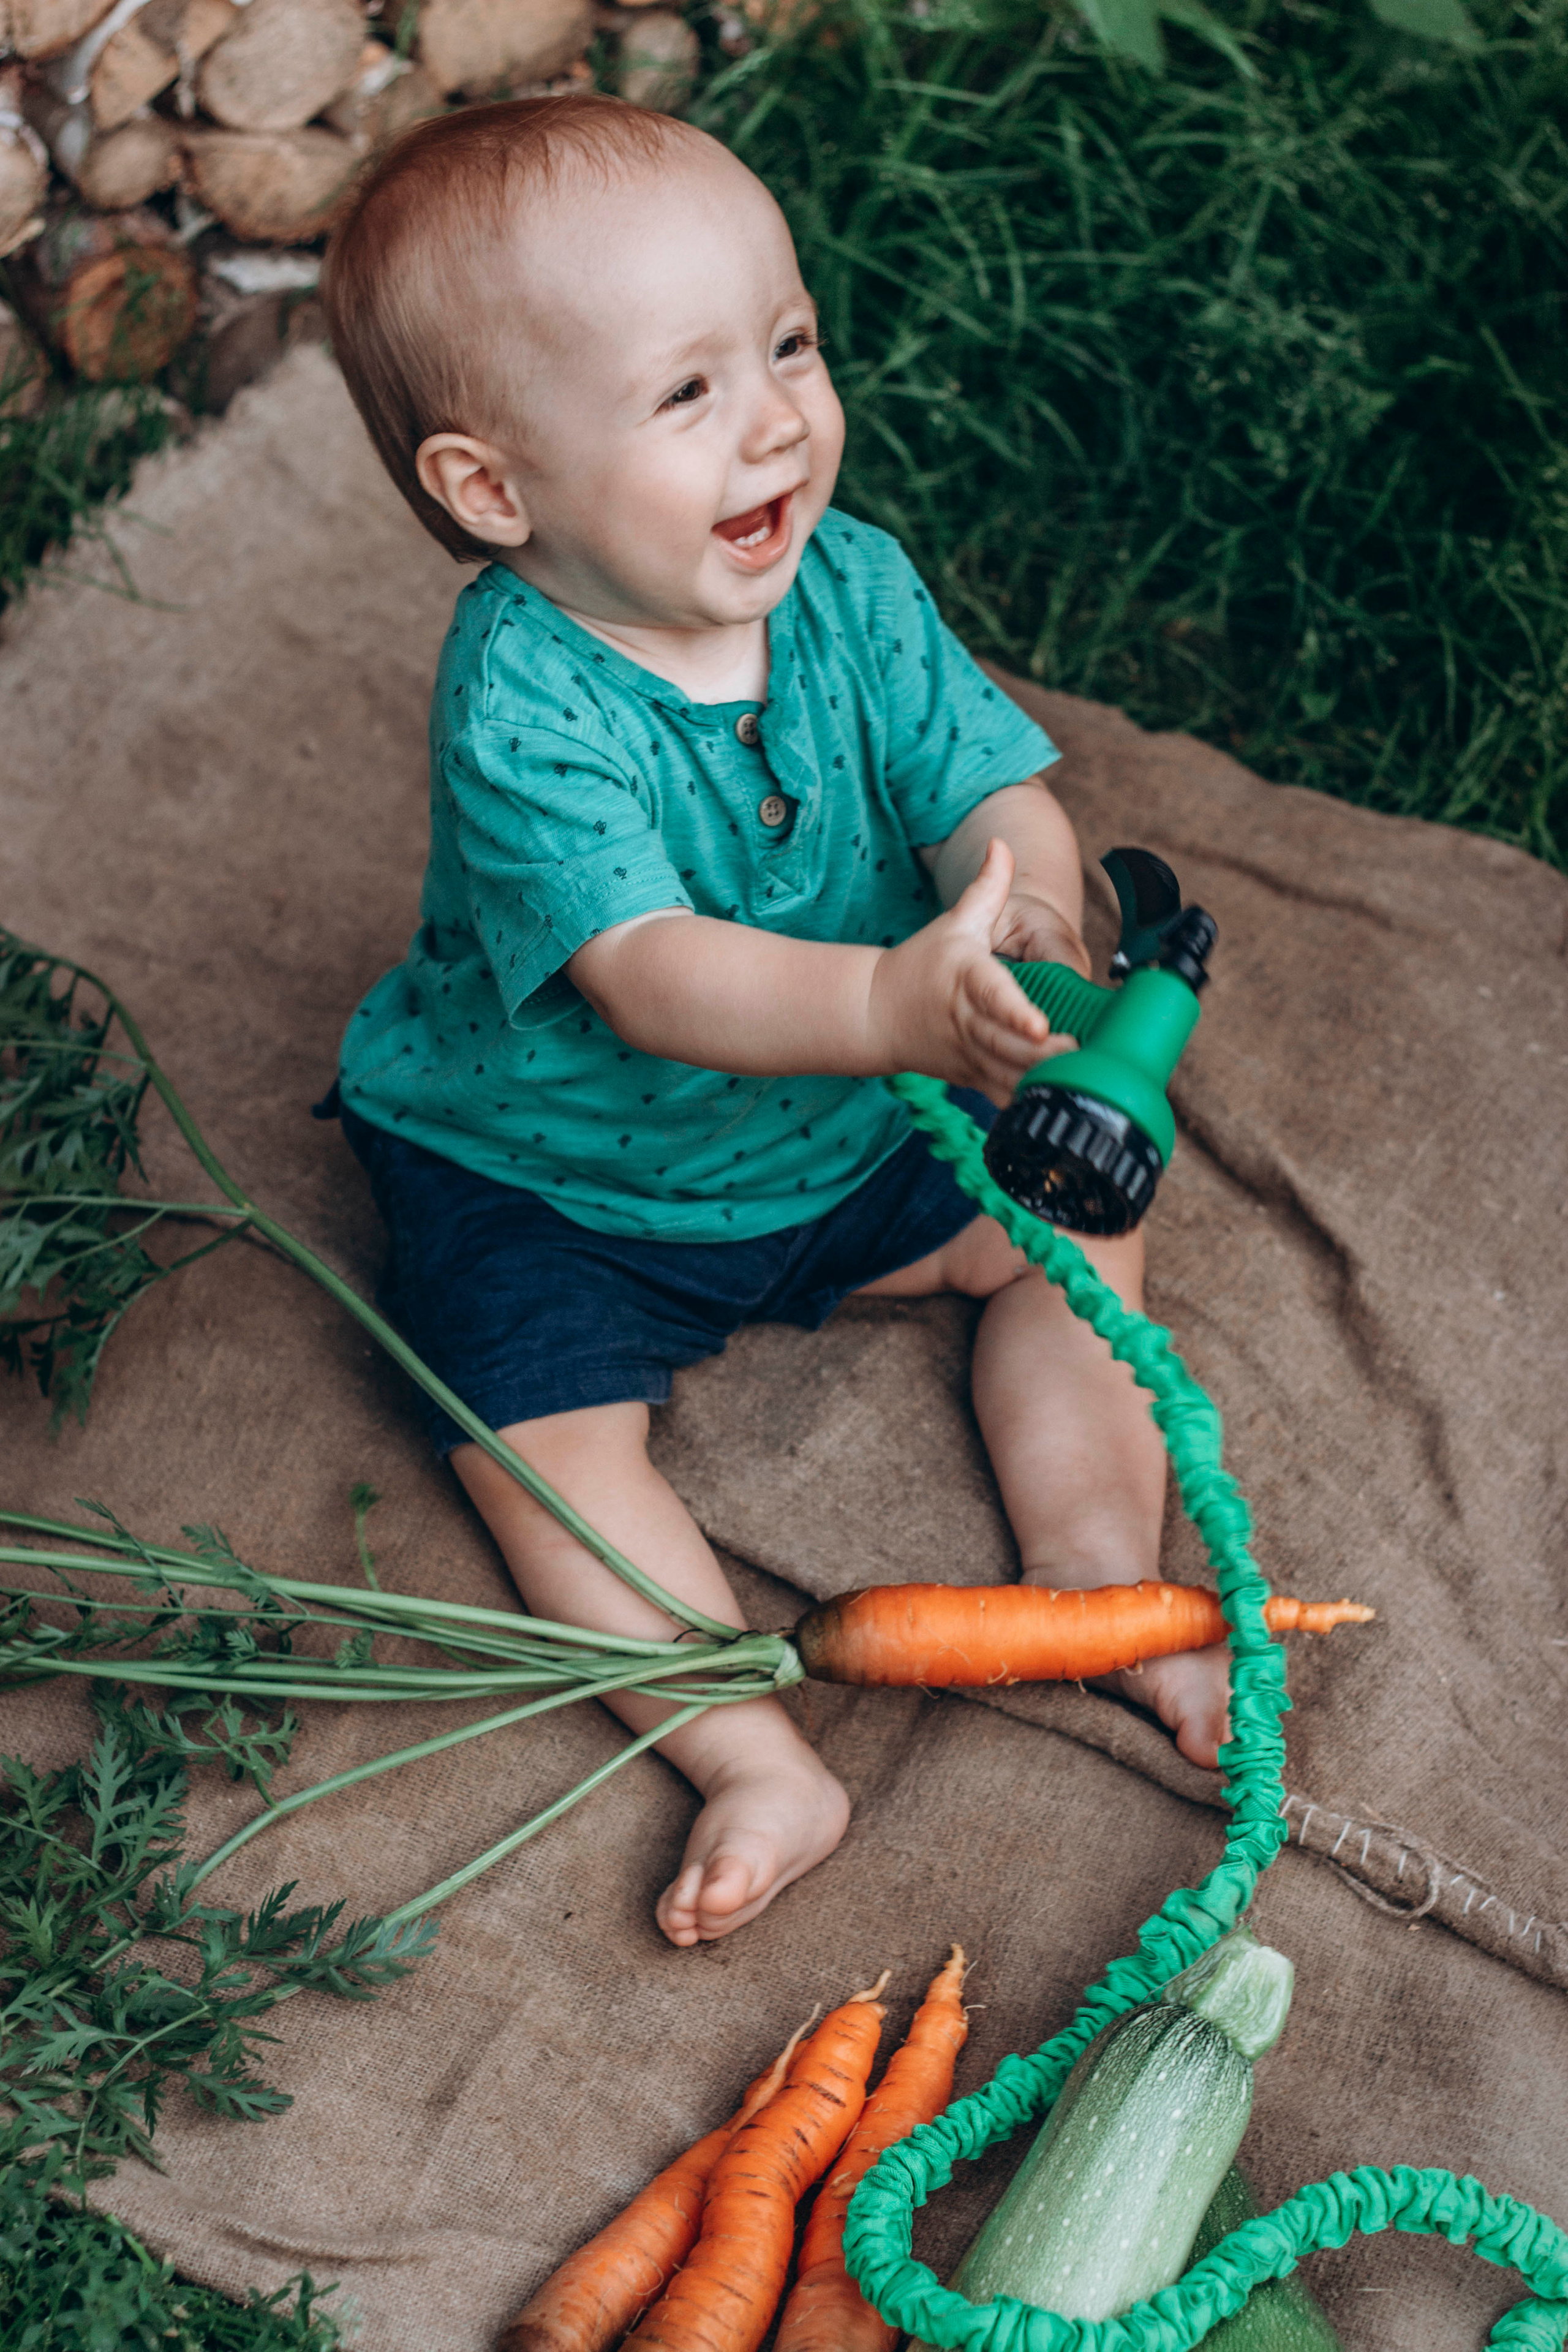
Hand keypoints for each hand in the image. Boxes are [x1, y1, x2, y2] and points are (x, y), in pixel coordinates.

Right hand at [866, 839, 1076, 1102]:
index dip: (1016, 1012)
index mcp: (966, 979)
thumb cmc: (922, 965)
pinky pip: (1002, 1096)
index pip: (993, 995)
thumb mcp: (954, 923)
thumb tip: (1001, 843)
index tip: (1039, 1026)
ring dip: (1042, 1080)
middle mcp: (967, 1021)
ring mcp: (969, 1054)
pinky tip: (1058, 1104)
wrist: (876, 1014)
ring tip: (1082, 1081)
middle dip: (1045, 1054)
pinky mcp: (973, 1078)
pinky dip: (1026, 1102)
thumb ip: (986, 887)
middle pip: (1008, 1043)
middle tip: (1082, 1055)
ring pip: (1008, 1074)